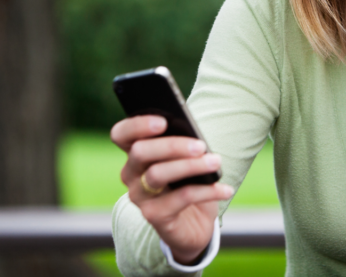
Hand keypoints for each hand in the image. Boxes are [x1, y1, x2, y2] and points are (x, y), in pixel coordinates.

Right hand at [111, 115, 234, 263]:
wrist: (193, 224)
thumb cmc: (187, 182)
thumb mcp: (185, 160)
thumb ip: (182, 145)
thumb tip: (194, 136)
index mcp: (135, 153)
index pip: (121, 134)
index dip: (137, 125)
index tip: (163, 122)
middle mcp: (131, 174)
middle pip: (139, 151)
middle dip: (171, 145)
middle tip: (200, 145)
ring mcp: (140, 196)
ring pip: (157, 174)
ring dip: (190, 166)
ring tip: (215, 162)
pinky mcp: (154, 216)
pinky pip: (181, 198)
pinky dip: (206, 191)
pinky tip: (224, 189)